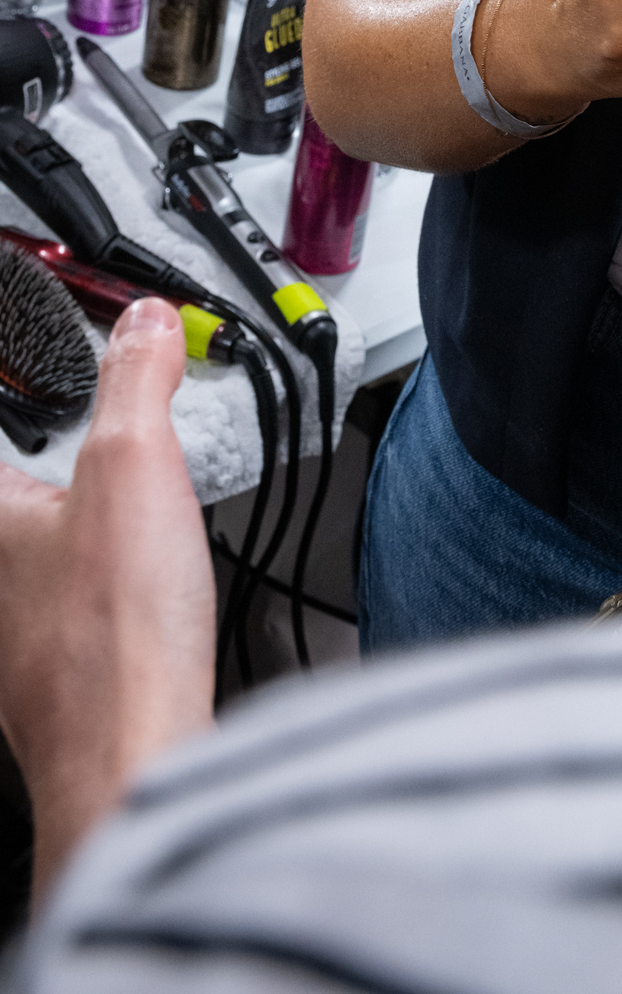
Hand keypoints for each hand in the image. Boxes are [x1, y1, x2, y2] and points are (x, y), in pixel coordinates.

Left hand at [0, 298, 214, 903]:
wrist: (131, 757)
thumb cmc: (114, 633)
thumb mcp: (134, 462)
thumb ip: (136, 380)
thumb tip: (143, 325)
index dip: (25, 385)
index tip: (60, 354)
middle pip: (22, 491)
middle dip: (60, 454)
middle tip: (124, 420)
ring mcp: (14, 629)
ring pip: (44, 545)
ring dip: (88, 511)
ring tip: (144, 492)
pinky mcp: (53, 671)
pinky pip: (72, 594)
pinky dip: (107, 568)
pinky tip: (149, 573)